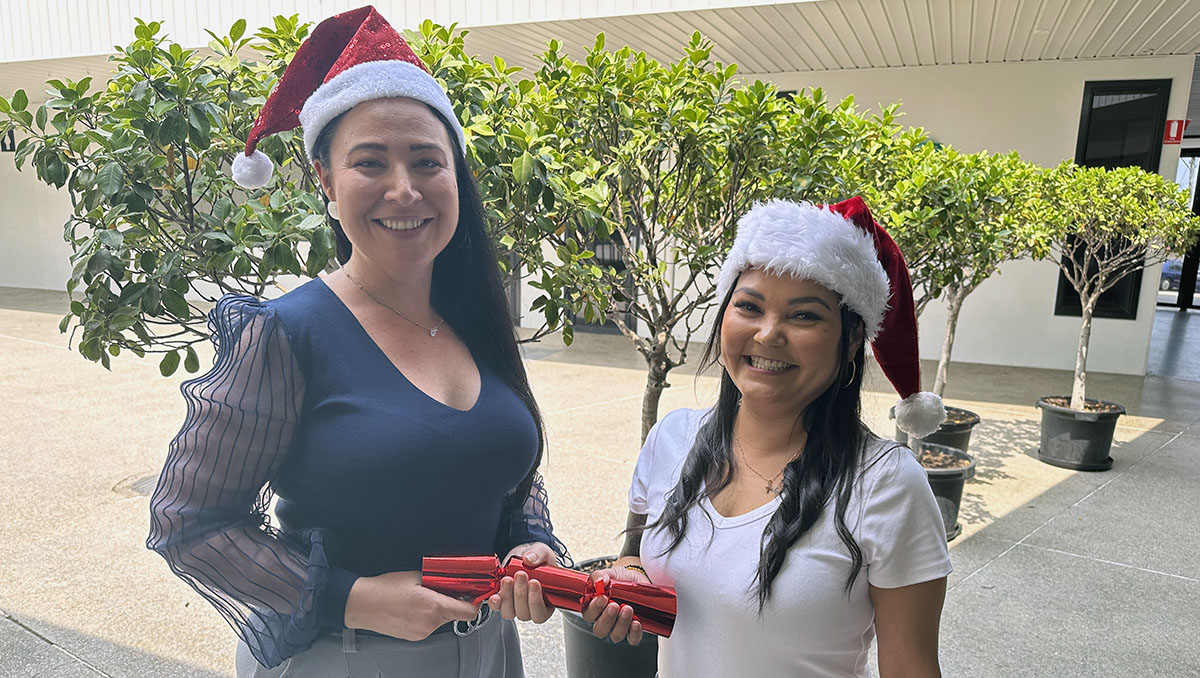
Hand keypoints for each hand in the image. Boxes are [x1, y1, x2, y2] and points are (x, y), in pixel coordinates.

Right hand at [344, 570, 479, 640]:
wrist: (362, 604)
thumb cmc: (385, 589)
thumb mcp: (416, 576)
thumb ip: (439, 580)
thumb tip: (454, 581)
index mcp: (434, 606)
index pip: (469, 612)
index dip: (474, 603)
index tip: (474, 594)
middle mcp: (430, 623)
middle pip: (455, 614)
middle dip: (453, 602)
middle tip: (443, 589)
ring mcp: (422, 632)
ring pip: (442, 620)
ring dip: (439, 609)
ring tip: (422, 597)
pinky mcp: (415, 637)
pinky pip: (430, 626)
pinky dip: (428, 616)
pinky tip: (414, 607)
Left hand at [486, 542, 555, 622]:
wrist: (525, 555)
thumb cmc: (538, 559)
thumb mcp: (542, 552)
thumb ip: (539, 554)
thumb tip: (528, 559)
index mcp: (546, 602)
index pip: (541, 614)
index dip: (536, 602)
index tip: (534, 582)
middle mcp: (530, 608)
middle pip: (524, 613)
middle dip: (520, 594)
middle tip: (520, 574)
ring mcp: (515, 605)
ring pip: (509, 612)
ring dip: (508, 597)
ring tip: (508, 579)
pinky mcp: (502, 600)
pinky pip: (497, 607)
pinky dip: (495, 602)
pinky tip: (495, 594)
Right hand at [580, 564, 647, 644]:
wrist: (637, 580)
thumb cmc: (619, 579)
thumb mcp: (609, 573)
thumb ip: (599, 575)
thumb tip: (600, 581)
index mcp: (595, 608)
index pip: (589, 615)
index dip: (594, 609)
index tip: (602, 597)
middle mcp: (605, 620)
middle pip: (600, 630)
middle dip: (607, 619)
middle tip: (614, 605)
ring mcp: (619, 626)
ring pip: (616, 635)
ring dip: (621, 623)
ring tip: (627, 608)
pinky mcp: (633, 629)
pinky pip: (633, 639)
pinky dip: (634, 633)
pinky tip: (636, 622)